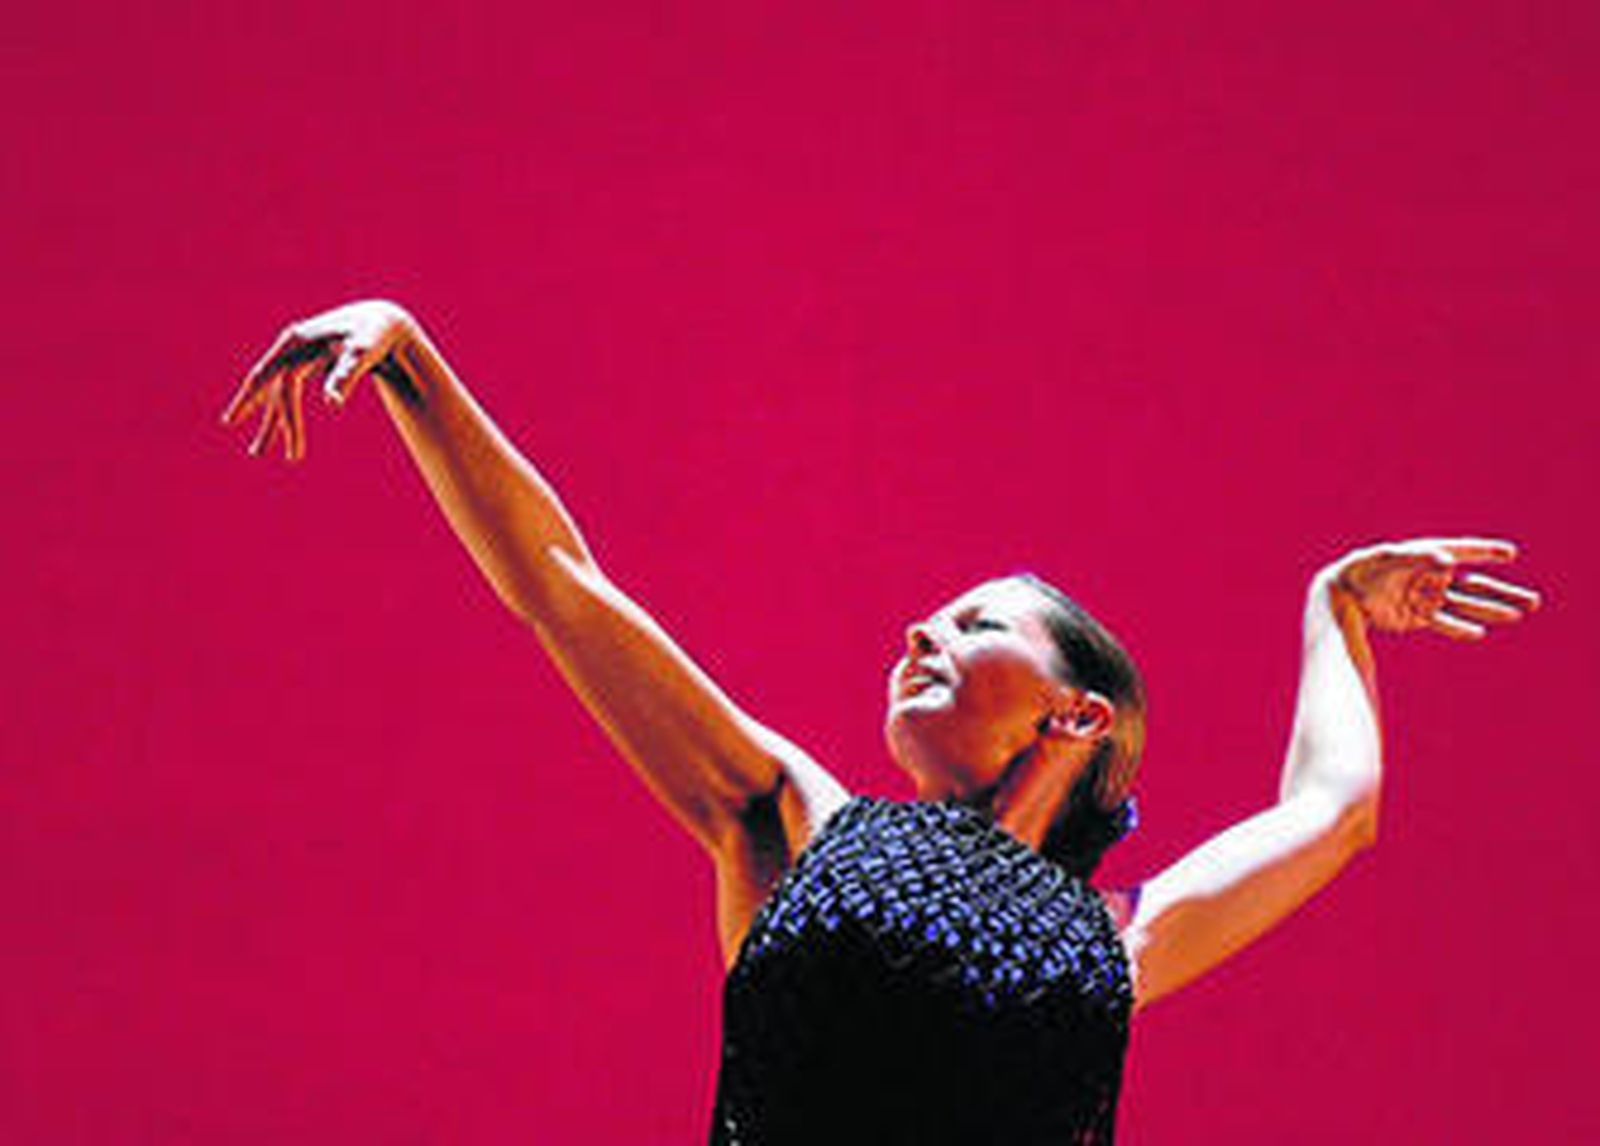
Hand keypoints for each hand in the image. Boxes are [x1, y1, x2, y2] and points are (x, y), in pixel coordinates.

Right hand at [221, 300, 414, 460]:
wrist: (382, 322)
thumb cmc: (373, 335)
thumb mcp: (362, 352)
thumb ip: (345, 375)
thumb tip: (332, 404)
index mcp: (296, 342)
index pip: (270, 376)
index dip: (250, 399)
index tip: (231, 421)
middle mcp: (291, 348)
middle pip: (273, 390)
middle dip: (268, 421)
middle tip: (257, 454)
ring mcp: (297, 357)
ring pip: (278, 394)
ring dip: (270, 423)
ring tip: (257, 452)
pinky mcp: (307, 366)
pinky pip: (289, 393)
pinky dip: (284, 413)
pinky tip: (283, 433)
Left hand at [1324, 537, 1540, 639]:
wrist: (1339, 594)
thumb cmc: (1361, 570)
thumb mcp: (1388, 560)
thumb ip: (1418, 558)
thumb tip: (1449, 560)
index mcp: (1426, 557)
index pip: (1463, 552)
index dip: (1485, 551)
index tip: (1509, 552)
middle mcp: (1431, 577)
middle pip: (1474, 585)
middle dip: (1502, 592)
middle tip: (1533, 600)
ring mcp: (1425, 598)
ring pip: (1465, 605)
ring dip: (1490, 611)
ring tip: (1517, 614)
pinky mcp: (1416, 617)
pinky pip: (1444, 623)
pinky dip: (1459, 628)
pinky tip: (1478, 632)